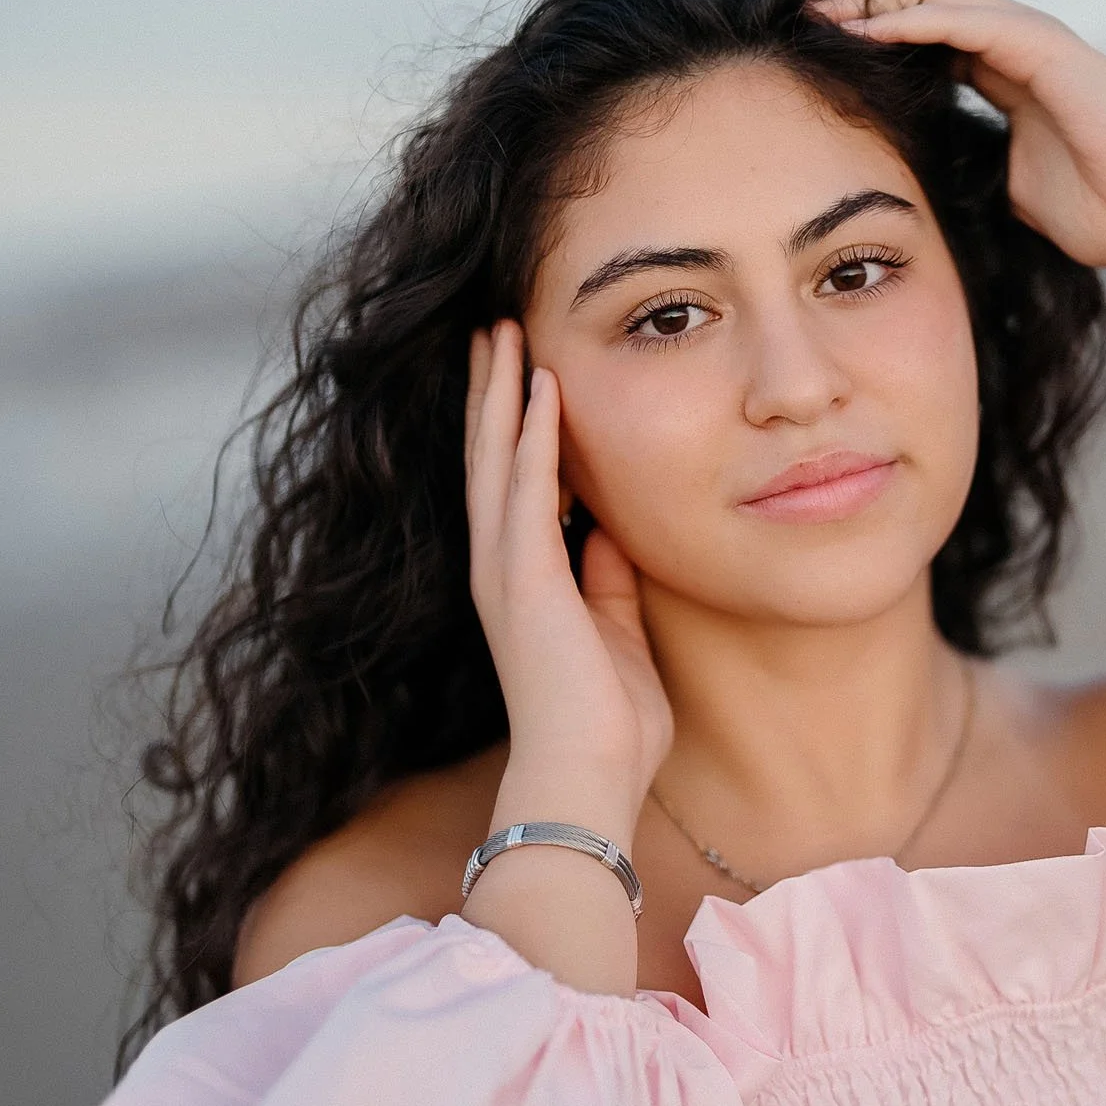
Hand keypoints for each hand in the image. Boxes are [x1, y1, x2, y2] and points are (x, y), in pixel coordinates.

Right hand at [464, 321, 671, 838]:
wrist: (587, 779)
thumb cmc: (609, 724)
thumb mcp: (618, 632)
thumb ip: (608, 581)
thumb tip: (612, 532)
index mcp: (524, 581)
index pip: (511, 484)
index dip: (510, 424)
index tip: (519, 368)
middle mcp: (501, 568)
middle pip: (488, 457)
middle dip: (490, 390)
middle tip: (491, 326)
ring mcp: (506, 573)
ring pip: (495, 461)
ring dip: (499, 394)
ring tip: (499, 332)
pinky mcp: (524, 582)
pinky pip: (528, 492)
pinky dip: (534, 438)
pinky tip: (540, 388)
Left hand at [812, 0, 1105, 291]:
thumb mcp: (1021, 194)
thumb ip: (984, 172)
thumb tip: (941, 184)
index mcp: (1015, 84)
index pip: (933, 50)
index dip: (879, 50)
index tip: (822, 61)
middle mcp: (1022, 52)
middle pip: (929, 15)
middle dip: (867, 16)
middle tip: (806, 21)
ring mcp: (1035, 43)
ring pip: (941, 4)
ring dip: (878, 8)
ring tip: (822, 12)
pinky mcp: (1044, 46)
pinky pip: (965, 20)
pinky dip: (913, 19)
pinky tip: (868, 25)